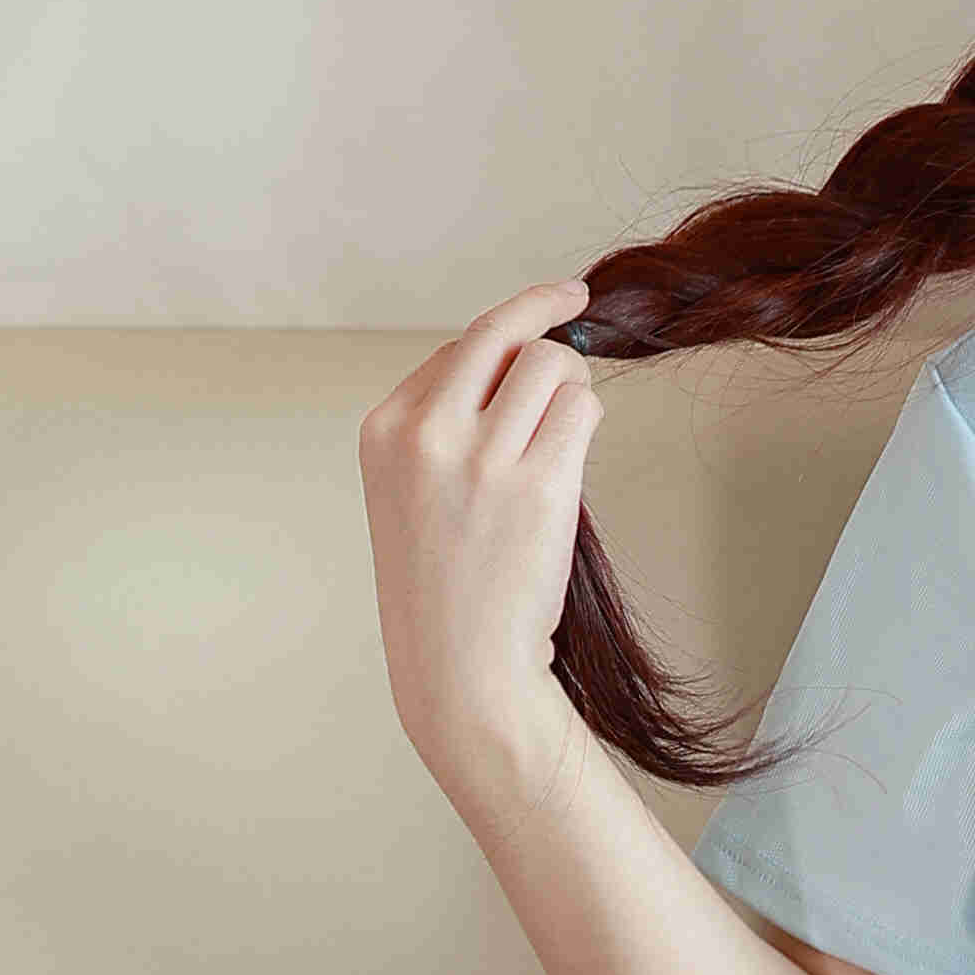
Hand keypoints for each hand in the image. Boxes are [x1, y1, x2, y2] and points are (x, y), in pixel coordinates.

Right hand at [361, 278, 599, 773]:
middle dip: (546, 320)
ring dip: (572, 388)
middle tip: (576, 307)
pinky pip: (583, 410)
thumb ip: (448, 422)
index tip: (541, 314)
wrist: (461, 667)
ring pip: (553, 366)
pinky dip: (588, 423)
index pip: (459, 347)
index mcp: (386, 429)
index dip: (507, 337)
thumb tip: (524, 355)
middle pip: (504, 335)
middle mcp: (426, 434)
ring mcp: (483, 460)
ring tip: (563, 434)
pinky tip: (572, 460)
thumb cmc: (447, 583)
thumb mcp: (414, 489)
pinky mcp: (540, 487)